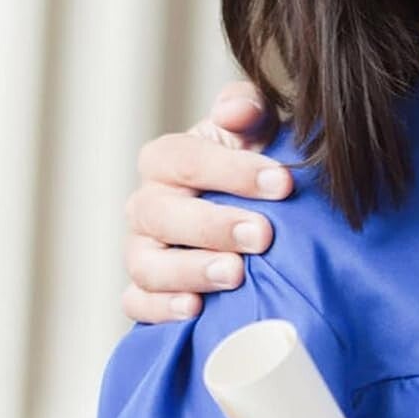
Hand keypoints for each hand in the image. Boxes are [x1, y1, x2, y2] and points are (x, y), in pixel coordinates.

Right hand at [122, 81, 292, 323]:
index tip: (282, 183)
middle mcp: (146, 203)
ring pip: (146, 264)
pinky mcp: (144, 290)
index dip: (233, 171)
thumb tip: (236, 110)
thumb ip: (247, 107)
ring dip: (191, 271)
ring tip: (236, 274)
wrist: (252, 203)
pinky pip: (136, 303)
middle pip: (163, 215)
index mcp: (165, 158)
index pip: (185, 160)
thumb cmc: (251, 157)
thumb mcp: (255, 126)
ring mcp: (141, 249)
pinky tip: (196, 309)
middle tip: (263, 234)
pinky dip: (161, 308)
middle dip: (215, 225)